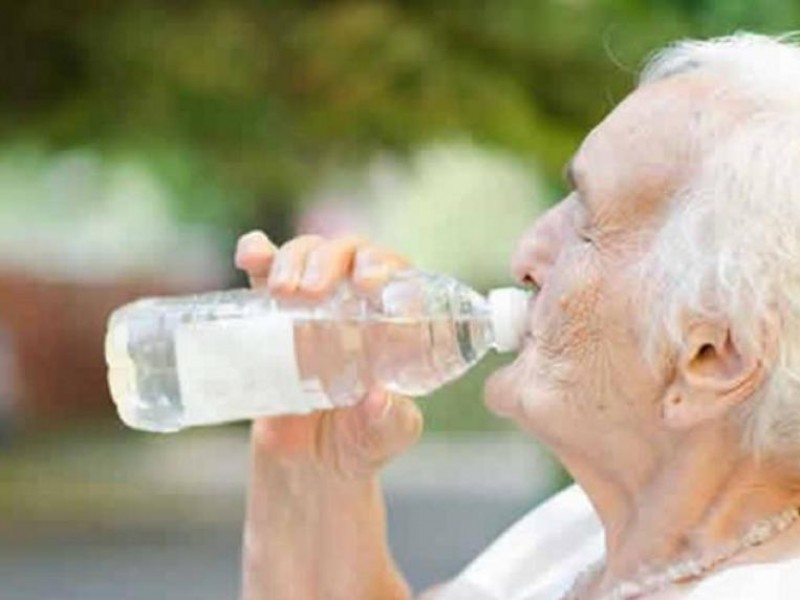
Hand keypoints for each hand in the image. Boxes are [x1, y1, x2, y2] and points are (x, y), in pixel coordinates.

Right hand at [234, 230, 423, 478]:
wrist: (306, 466)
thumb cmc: (357, 444)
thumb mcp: (383, 438)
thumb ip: (390, 422)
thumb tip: (378, 399)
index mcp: (389, 323)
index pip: (394, 273)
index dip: (384, 265)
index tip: (368, 284)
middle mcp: (353, 305)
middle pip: (349, 253)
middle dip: (331, 258)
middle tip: (314, 290)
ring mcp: (311, 306)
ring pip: (307, 253)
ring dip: (294, 257)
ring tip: (284, 290)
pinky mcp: (271, 314)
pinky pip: (264, 272)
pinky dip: (257, 254)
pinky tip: (252, 256)